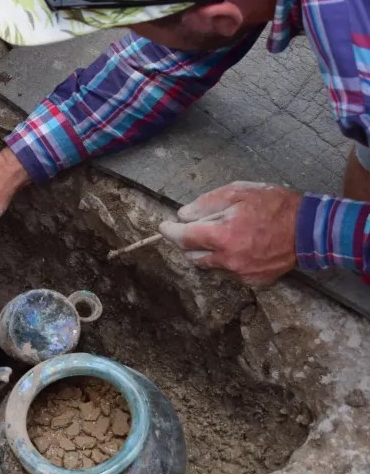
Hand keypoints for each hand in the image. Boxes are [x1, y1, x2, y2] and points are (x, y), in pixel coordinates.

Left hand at [158, 181, 302, 285]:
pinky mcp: (253, 281)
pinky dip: (226, 260)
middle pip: (192, 255)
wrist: (310, 230)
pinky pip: (228, 272)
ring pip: (209, 265)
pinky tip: (239, 246)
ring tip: (222, 234)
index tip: (163, 226)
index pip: (183, 238)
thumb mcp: (240, 192)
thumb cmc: (276, 206)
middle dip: (188, 241)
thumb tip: (183, 214)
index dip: (170, 231)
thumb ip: (207, 203)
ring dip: (207, 251)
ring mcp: (241, 273)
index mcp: (222, 236)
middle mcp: (228, 260)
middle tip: (195, 227)